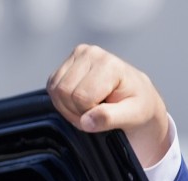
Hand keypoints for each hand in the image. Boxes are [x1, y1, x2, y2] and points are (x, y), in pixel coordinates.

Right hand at [47, 44, 169, 167]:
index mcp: (109, 64)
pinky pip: (51, 87)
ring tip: (88, 106)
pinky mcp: (66, 63)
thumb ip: (109, 118)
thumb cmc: (136, 104)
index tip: (104, 114)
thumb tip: (86, 121)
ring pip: (55, 90)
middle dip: (76, 111)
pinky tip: (79, 100)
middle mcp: (91, 53)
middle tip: (94, 112)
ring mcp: (77, 55)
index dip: (88, 113)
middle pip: (64, 92)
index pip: (81, 97)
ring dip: (68, 107)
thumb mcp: (132, 115)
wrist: (134, 94)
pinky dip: (62, 100)